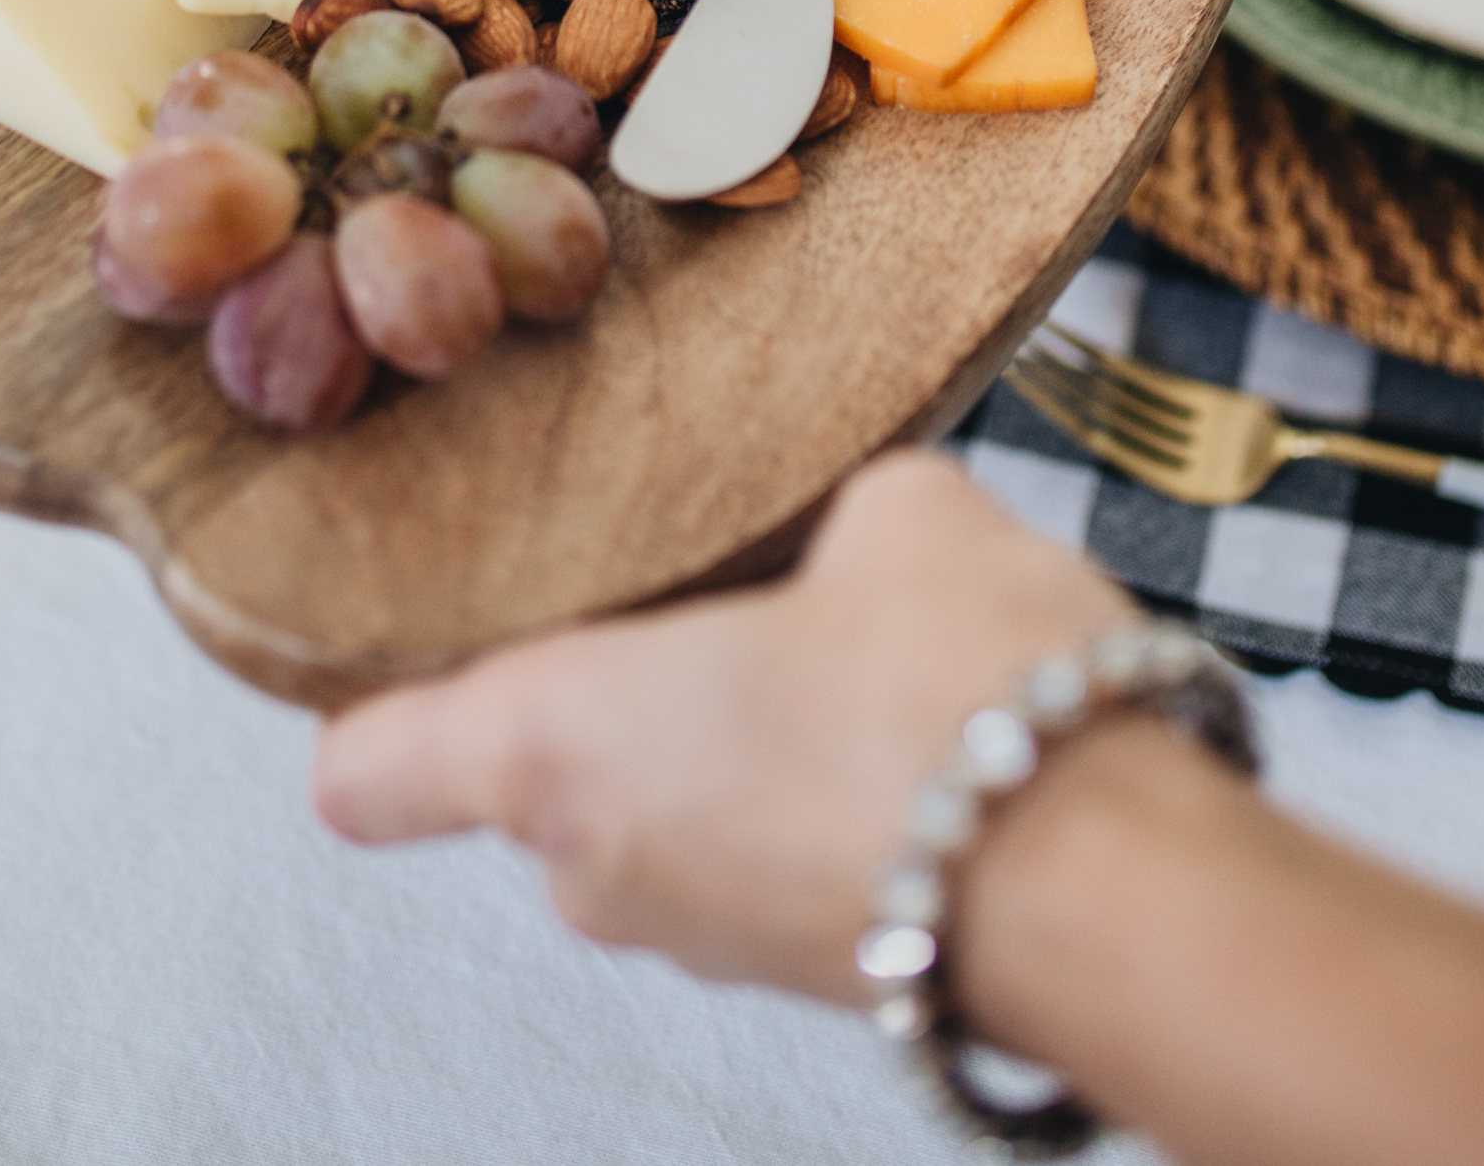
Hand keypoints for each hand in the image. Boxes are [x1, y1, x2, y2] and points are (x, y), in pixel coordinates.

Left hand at [313, 449, 1136, 1000]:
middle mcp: (596, 867)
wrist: (1116, 886)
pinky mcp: (805, 976)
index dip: (372, 693)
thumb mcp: (894, 510)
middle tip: (688, 568)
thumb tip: (850, 521)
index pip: (367, 767)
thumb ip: (829, 508)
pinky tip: (893, 714)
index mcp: (554, 742)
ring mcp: (701, 943)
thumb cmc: (963, 689)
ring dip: (714, 737)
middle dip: (606, 675)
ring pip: (655, 815)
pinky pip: (753, 860)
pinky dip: (800, 796)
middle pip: (532, 768)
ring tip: (825, 631)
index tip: (407, 621)